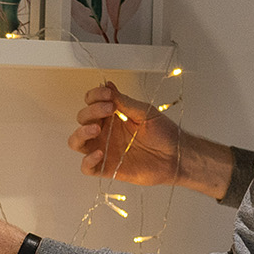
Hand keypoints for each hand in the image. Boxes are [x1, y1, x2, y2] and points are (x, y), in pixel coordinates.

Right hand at [67, 81, 236, 200]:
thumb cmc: (163, 133)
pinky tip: (99, 153)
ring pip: (77, 142)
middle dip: (91, 111)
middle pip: (82, 119)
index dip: (94, 96)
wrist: (176, 156)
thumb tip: (107, 85)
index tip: (107, 94)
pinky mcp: (107, 168)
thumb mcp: (144, 112)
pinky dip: (87, 161)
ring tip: (96, 130)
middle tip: (109, 109)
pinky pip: (86, 168)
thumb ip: (124, 101)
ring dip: (81, 133)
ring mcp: (104, 149)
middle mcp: (105, 131)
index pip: (91, 102)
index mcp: (112, 116)